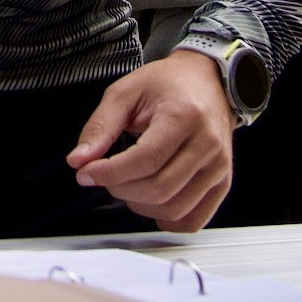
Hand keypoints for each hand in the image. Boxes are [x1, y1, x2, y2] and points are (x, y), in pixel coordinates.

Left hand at [68, 51, 234, 231]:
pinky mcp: (222, 183)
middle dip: (121, 189)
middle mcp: (207, 143)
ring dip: (141, 206)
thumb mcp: (126, 92)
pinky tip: (152, 203)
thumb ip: (100, 126)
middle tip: (107, 176)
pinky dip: (167, 220)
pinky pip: (193, 220)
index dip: (110, 173)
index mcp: (183, 116)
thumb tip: (79, 160)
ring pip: (174, 209)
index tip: (87, 172)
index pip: (145, 160)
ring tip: (129, 185)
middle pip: (159, 189)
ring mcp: (218, 166)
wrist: (206, 81)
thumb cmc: (168, 84)